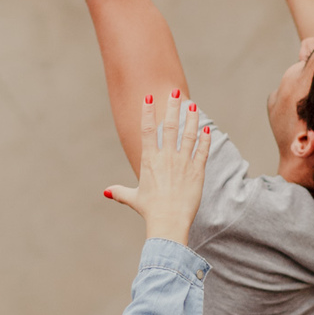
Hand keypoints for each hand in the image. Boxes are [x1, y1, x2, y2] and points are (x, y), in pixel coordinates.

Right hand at [104, 91, 211, 246]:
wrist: (168, 222)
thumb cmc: (150, 211)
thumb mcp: (133, 198)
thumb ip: (120, 192)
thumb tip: (106, 192)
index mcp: (149, 160)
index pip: (148, 130)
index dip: (148, 112)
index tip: (149, 98)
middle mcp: (166, 157)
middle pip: (170, 125)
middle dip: (172, 106)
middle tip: (175, 92)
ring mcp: (183, 163)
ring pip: (189, 134)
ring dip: (191, 118)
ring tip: (193, 105)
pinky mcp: (197, 171)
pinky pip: (202, 150)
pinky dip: (205, 139)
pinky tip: (207, 128)